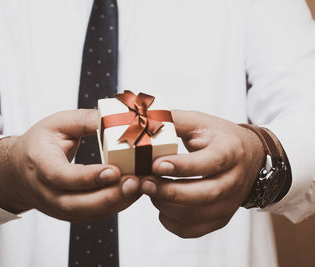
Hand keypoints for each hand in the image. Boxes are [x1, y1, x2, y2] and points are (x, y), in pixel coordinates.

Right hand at [0, 109, 140, 221]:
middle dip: (110, 195)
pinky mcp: (71, 213)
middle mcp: (47, 192)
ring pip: (90, 212)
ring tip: (141, 186)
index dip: (88, 177)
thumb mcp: (57, 123)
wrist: (20, 170)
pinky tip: (133, 191)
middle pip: (78, 203)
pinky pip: (95, 213)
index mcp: (40, 165)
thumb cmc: (41, 143)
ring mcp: (58, 207)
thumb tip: (115, 117)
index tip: (114, 170)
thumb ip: (85, 120)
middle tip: (136, 181)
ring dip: (118, 201)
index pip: (62, 177)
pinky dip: (117, 204)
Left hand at [141, 110, 264, 237]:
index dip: (182, 166)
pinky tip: (160, 206)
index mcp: (231, 151)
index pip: (210, 162)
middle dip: (170, 191)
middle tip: (144, 183)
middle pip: (205, 194)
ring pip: (197, 215)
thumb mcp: (199, 121)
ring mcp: (230, 203)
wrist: (250, 158)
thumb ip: (173, 120)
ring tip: (149, 190)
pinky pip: (193, 230)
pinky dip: (171, 222)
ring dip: (166, 206)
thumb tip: (143, 121)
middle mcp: (234, 180)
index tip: (156, 164)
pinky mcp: (221, 218)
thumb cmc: (218, 138)